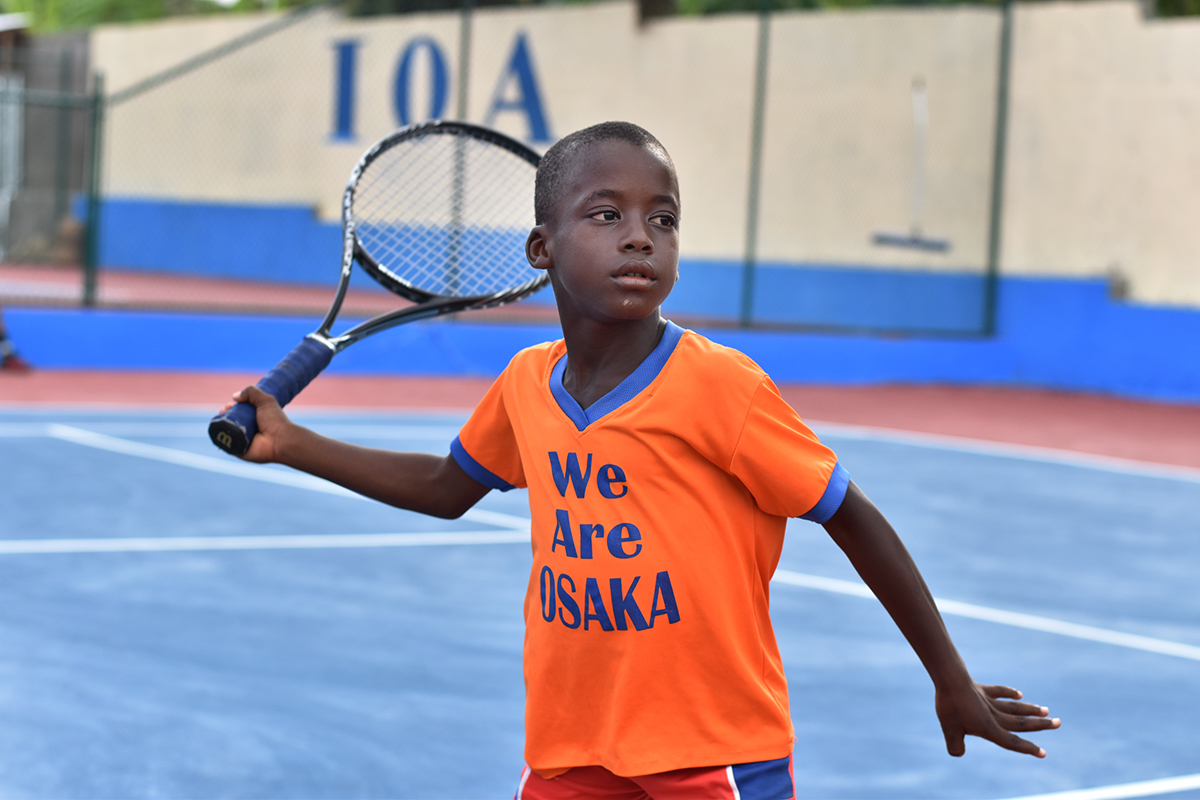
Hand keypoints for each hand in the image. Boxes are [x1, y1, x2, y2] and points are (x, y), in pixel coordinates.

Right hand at [222, 385, 290, 463]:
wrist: (279, 440)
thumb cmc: (274, 420)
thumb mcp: (265, 400)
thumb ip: (251, 392)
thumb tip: (235, 396)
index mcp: (254, 419)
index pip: (239, 412)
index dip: (231, 408)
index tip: (228, 405)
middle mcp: (248, 430)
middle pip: (231, 421)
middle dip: (224, 415)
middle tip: (224, 410)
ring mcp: (243, 441)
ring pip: (226, 432)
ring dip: (221, 425)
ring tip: (221, 417)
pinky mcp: (239, 451)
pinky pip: (226, 445)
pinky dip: (220, 438)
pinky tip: (219, 430)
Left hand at [936, 681, 1060, 757]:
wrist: (949, 678)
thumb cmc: (949, 706)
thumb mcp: (949, 730)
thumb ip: (955, 746)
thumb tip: (958, 753)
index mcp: (989, 728)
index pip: (1011, 742)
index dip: (1027, 748)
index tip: (1043, 753)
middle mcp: (994, 715)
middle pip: (1020, 722)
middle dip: (1040, 725)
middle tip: (1058, 723)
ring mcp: (989, 701)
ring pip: (1014, 708)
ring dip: (1031, 709)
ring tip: (1046, 711)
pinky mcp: (982, 689)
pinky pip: (999, 691)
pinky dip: (1010, 693)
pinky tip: (1019, 695)